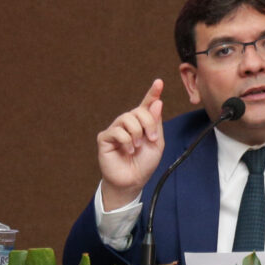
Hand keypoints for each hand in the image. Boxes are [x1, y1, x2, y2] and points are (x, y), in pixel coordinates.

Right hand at [96, 79, 165, 208]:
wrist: (133, 181)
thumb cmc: (144, 163)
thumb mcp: (156, 143)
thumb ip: (155, 123)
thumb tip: (157, 102)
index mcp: (142, 123)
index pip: (146, 105)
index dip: (152, 93)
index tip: (159, 82)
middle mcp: (128, 123)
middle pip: (138, 110)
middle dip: (148, 123)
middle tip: (151, 139)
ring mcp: (115, 129)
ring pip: (127, 118)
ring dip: (137, 133)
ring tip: (137, 147)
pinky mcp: (105, 138)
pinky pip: (117, 131)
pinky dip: (126, 141)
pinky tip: (127, 151)